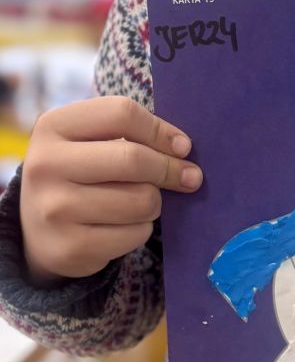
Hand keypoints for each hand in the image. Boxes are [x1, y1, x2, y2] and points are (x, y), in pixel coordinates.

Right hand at [20, 95, 202, 283]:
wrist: (36, 229)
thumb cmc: (78, 174)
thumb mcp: (88, 141)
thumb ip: (130, 135)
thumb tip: (182, 150)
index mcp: (53, 126)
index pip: (121, 113)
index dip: (160, 130)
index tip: (183, 146)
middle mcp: (46, 165)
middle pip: (132, 159)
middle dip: (169, 169)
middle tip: (190, 177)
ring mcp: (54, 209)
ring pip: (140, 200)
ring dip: (154, 202)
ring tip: (142, 202)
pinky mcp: (69, 247)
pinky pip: (135, 234)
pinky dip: (142, 229)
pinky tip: (125, 225)